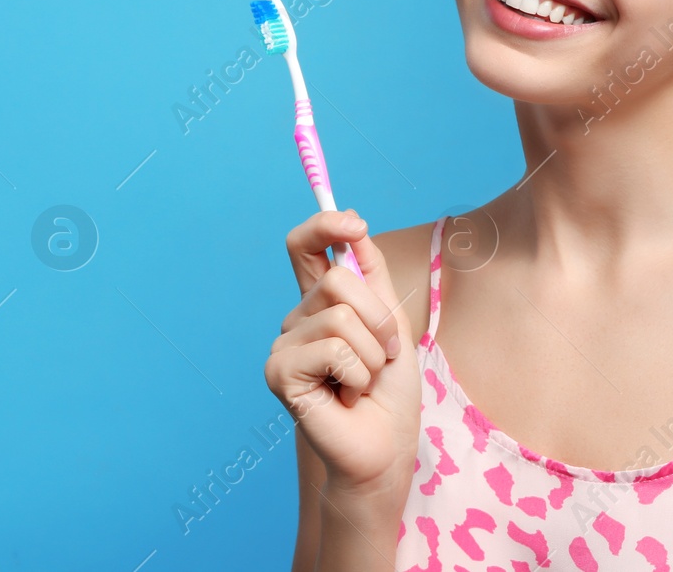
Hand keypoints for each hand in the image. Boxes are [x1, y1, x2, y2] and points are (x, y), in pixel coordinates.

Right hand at [263, 209, 420, 499]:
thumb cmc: (389, 393)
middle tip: (382, 354)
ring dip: (372, 354)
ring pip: (341, 317)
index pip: (306, 248)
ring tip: (363, 382)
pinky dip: (356, 375)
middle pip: (337, 279)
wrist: (385, 450)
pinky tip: (346, 397)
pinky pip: (333, 349)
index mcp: (321, 303)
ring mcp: (285, 346)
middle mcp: (297, 319)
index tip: (354, 224)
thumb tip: (355, 223)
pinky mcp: (280, 373)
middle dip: (380, 318)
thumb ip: (372, 275)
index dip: (323, 226)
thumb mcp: (392, 323)